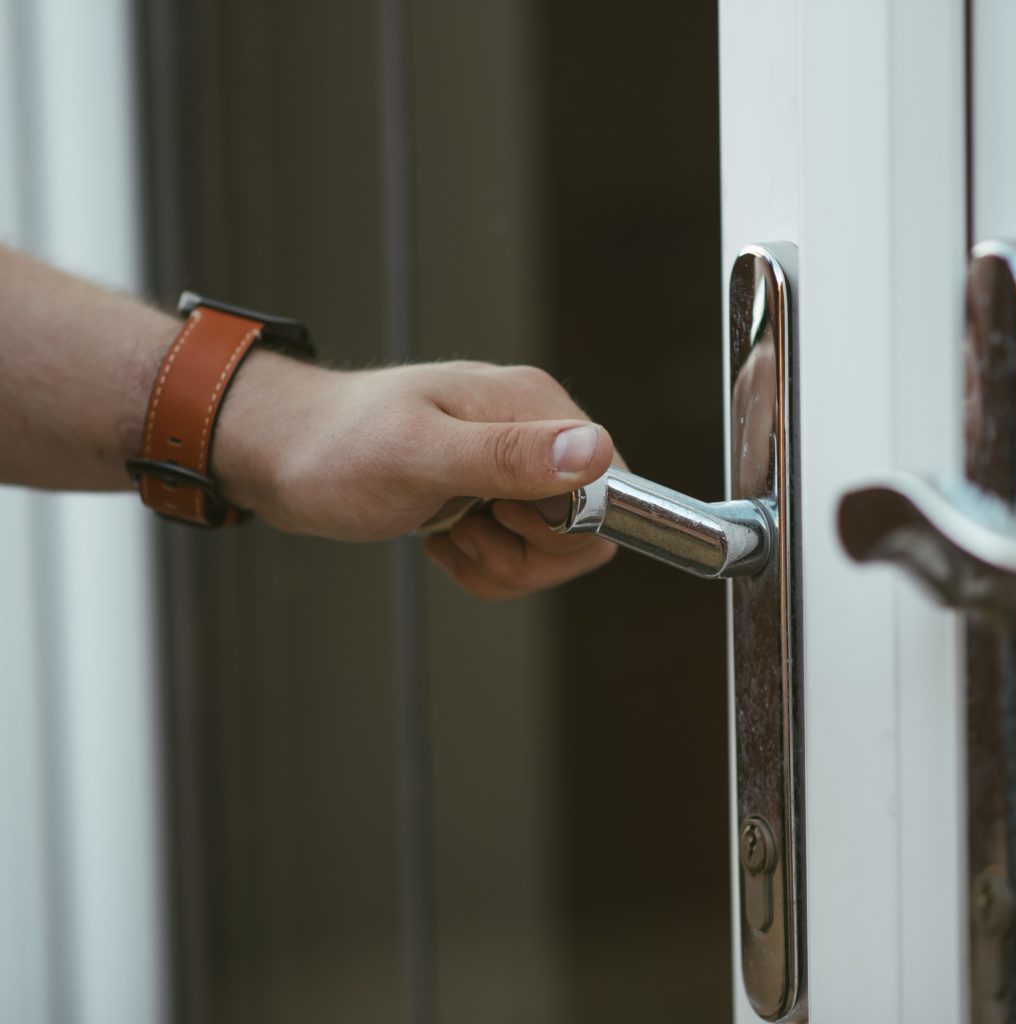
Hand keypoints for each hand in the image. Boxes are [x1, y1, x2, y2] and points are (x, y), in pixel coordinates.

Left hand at [214, 354, 618, 597]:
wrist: (286, 455)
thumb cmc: (338, 448)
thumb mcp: (419, 456)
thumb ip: (507, 456)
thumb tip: (593, 454)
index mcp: (532, 407)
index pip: (611, 485)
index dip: (567, 526)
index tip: (504, 520)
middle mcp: (533, 433)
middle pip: (586, 527)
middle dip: (528, 555)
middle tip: (467, 530)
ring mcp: (513, 467)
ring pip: (553, 551)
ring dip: (500, 563)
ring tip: (448, 533)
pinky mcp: (492, 495)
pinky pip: (519, 556)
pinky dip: (483, 566)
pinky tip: (442, 540)